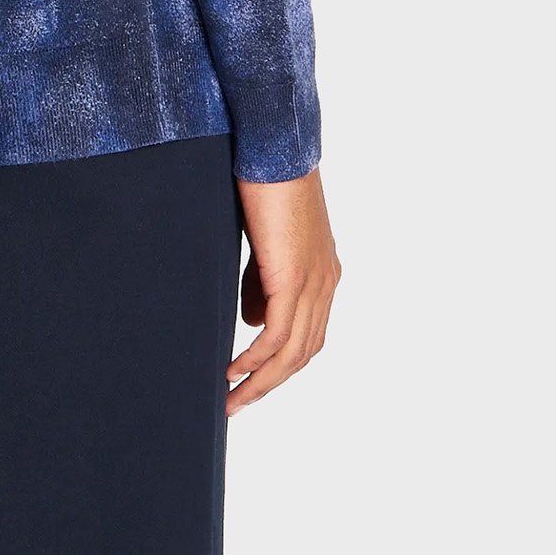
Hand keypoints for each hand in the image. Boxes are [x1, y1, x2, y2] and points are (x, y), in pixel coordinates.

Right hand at [227, 167, 339, 414]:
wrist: (272, 150)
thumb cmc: (262, 183)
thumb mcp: (264, 242)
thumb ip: (262, 280)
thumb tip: (253, 319)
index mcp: (323, 273)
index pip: (308, 335)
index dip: (281, 364)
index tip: (251, 381)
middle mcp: (326, 283)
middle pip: (303, 353)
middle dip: (269, 384)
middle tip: (236, 404)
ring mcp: (314, 282)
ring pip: (292, 353)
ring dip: (260, 382)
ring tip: (229, 400)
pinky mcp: (294, 278)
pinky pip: (277, 336)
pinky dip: (255, 361)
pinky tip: (233, 371)